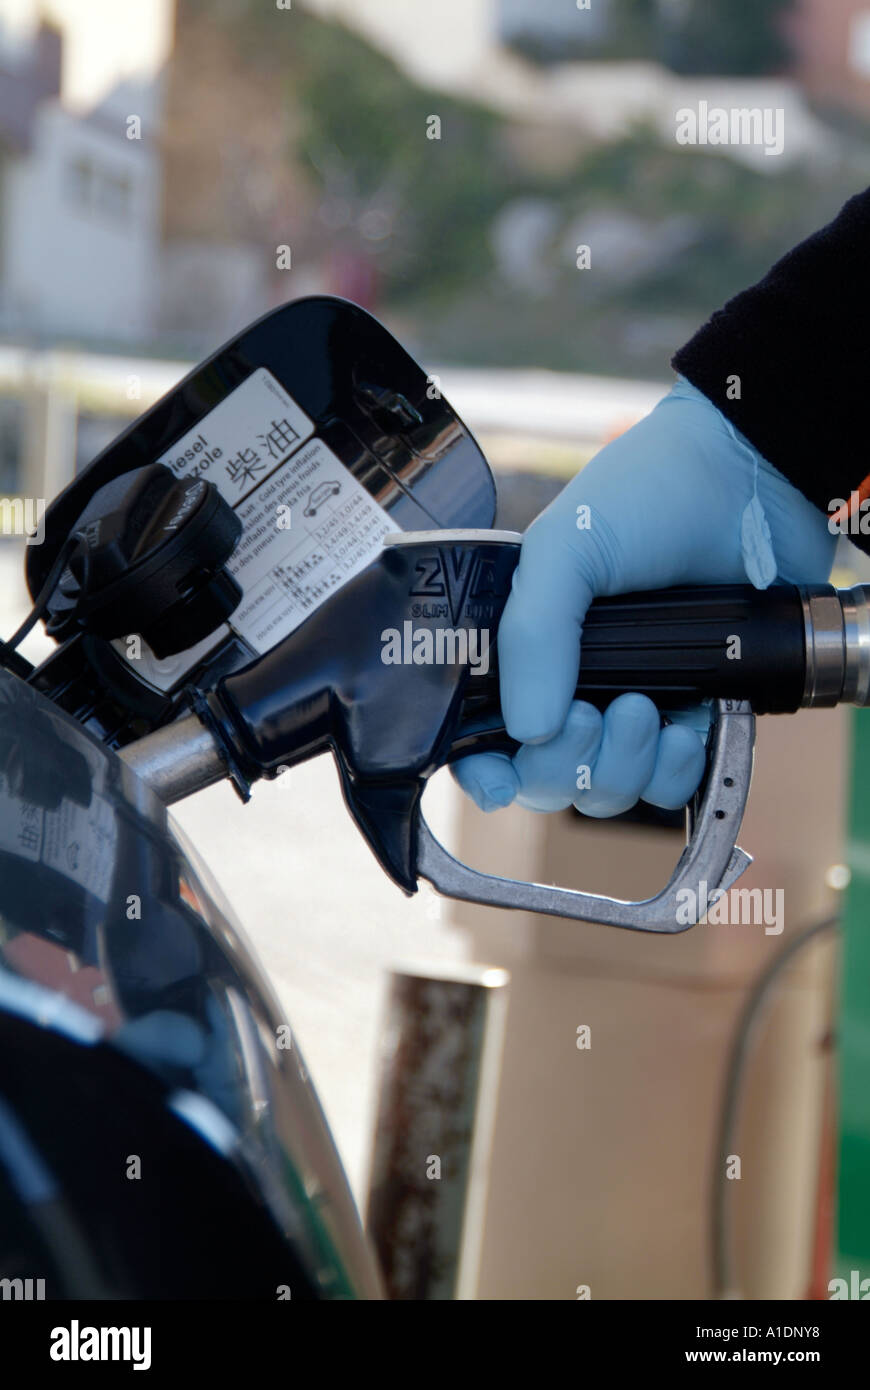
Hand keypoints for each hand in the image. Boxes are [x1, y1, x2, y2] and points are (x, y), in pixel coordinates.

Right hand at [454, 379, 835, 816]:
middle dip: (565, 764)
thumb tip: (527, 729)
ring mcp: (633, 703)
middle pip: (547, 775)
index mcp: (524, 646)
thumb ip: (533, 636)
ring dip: (621, 766)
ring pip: (607, 788)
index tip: (502, 779)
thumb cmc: (647, 495)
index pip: (482, 734)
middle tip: (591, 717)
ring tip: (644, 711)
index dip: (486, 769)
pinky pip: (670, 784)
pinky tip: (686, 728)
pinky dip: (674, 771)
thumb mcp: (565, 548)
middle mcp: (572, 683)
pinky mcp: (694, 714)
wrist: (751, 479)